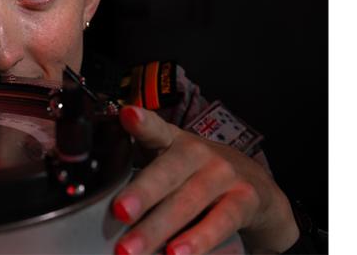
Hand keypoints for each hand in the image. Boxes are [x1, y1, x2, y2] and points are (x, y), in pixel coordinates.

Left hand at [112, 106, 298, 254]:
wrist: (257, 188)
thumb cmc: (198, 177)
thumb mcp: (171, 166)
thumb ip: (140, 173)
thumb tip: (99, 197)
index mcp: (173, 141)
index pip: (156, 129)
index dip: (142, 122)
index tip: (127, 116)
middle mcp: (199, 153)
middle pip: (167, 172)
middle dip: (142, 193)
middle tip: (119, 212)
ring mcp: (224, 174)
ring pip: (189, 201)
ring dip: (159, 227)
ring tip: (133, 248)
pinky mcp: (246, 198)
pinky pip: (221, 221)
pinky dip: (199, 239)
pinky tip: (177, 254)